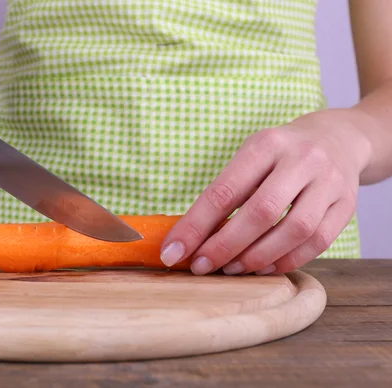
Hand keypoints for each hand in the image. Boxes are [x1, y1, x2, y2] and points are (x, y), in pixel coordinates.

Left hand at [160, 108, 372, 274]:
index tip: (173, 252)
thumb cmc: (280, 154)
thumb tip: (189, 238)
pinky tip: (264, 268)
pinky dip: (288, 260)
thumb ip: (225, 192)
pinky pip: (319, 242)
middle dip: (225, 246)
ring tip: (232, 269)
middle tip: (202, 266)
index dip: (195, 226)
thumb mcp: (250, 157)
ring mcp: (330, 182)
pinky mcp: (348, 204)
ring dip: (257, 257)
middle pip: (261, 212)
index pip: (224, 190)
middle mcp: (302, 159)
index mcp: (266, 144)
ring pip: (295, 230)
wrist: (337, 138)